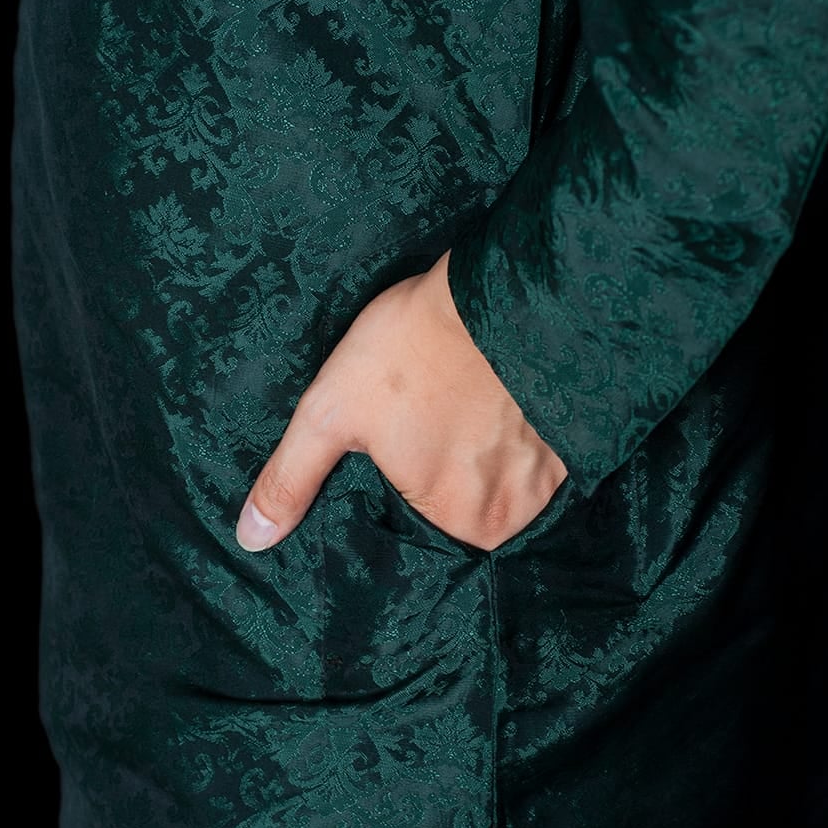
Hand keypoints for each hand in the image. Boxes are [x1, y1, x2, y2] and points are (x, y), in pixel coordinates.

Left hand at [235, 250, 567, 552]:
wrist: (507, 287)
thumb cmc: (414, 349)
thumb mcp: (332, 411)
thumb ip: (292, 480)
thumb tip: (252, 540)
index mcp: (458, 525)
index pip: (414, 529)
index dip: (397, 491)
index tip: (394, 451)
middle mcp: (512, 519)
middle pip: (458, 508)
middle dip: (438, 476)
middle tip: (424, 424)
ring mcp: (551, 480)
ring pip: (495, 479)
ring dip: (478, 454)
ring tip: (457, 409)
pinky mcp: (575, 443)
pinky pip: (533, 453)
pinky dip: (512, 434)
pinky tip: (491, 401)